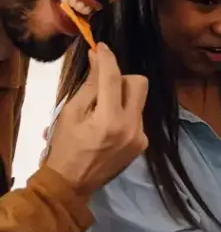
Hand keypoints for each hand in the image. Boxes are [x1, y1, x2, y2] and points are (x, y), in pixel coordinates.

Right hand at [44, 44, 148, 197]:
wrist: (72, 184)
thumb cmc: (65, 147)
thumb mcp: (70, 113)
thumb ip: (90, 85)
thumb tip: (99, 58)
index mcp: (110, 120)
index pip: (114, 78)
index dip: (108, 59)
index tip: (101, 47)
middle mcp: (132, 127)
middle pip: (139, 83)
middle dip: (121, 78)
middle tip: (102, 85)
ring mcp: (141, 136)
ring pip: (139, 100)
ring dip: (122, 97)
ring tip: (101, 110)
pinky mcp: (143, 143)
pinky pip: (138, 116)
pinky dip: (124, 113)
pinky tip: (108, 125)